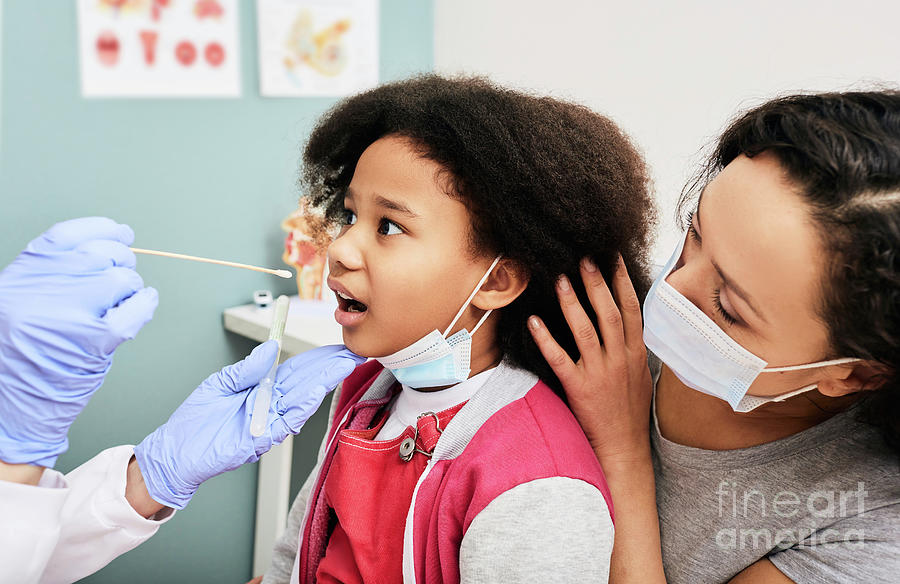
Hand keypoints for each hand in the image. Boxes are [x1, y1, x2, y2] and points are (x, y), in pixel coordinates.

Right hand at [0, 217, 157, 467]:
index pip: (66, 236)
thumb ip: (52, 276)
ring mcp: (69, 315)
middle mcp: (41, 291)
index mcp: (20, 278)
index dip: (100, 230)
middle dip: (121, 260)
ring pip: (121, 280)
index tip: (120, 232)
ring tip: (126, 298)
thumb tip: (106, 247)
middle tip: (125, 271)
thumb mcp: (18, 304)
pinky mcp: (95, 343)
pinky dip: (146, 304)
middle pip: (98, 255)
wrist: (9, 410)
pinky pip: (135, 310)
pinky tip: (145, 303)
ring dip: (132, 286)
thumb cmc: (17, 359)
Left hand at [134, 342, 364, 508]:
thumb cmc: (196, 420)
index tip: (338, 347)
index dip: (319, 358)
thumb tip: (271, 346)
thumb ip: (248, 368)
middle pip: (308, 381)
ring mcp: (270, 421)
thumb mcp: (220, 383)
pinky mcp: (263, 438)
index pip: (297, 369)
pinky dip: (303, 405)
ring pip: (304, 398)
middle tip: (354, 352)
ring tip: (344, 363)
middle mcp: (272, 404)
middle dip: (331, 366)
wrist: (176, 451)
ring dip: (325, 381)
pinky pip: (289, 421)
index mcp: (263, 388)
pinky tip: (317, 389)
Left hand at [528, 256, 652, 463]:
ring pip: (587, 331)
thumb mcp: (641, 377)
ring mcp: (600, 374)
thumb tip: (630, 324)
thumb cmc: (629, 413)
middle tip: (584, 258)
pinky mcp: (580, 389)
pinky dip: (546, 339)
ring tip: (560, 279)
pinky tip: (534, 321)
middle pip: (610, 314)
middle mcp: (621, 360)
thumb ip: (634, 349)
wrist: (623, 449)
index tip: (613, 257)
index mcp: (636, 355)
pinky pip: (560, 359)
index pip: (632, 310)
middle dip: (597, 283)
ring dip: (573, 303)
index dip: (623, 282)